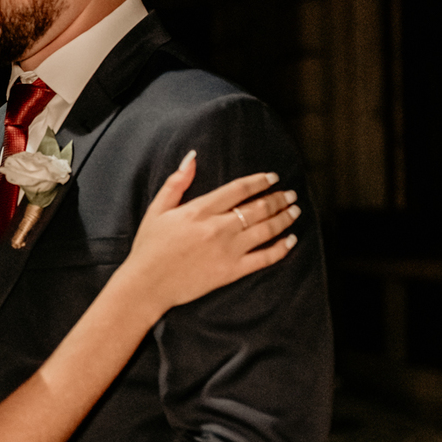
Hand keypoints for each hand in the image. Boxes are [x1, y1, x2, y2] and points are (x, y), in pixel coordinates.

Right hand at [126, 152, 300, 309]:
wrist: (147, 285)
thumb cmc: (149, 247)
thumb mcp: (157, 209)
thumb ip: (176, 182)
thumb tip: (192, 157)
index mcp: (200, 210)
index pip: (238, 189)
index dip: (259, 181)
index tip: (272, 177)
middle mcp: (218, 227)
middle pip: (257, 208)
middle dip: (278, 198)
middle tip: (290, 194)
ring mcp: (227, 250)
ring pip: (265, 229)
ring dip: (284, 218)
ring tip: (295, 211)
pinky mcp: (231, 271)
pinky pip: (264, 258)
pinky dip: (281, 249)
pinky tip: (290, 241)